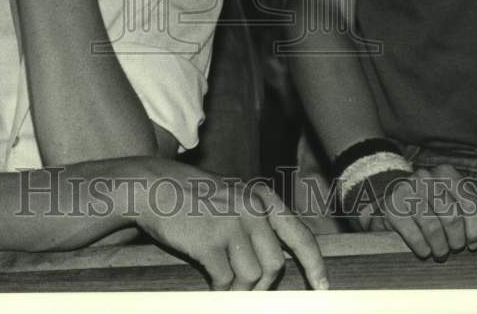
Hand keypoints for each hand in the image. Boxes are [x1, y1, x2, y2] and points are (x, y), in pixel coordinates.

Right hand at [134, 165, 327, 289]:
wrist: (154, 186)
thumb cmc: (194, 197)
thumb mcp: (234, 198)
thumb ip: (257, 223)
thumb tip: (277, 263)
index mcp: (263, 198)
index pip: (300, 235)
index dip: (315, 266)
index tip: (322, 288)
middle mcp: (252, 209)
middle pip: (276, 265)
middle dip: (263, 286)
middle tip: (247, 291)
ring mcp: (231, 224)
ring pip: (252, 277)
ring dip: (239, 290)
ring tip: (224, 284)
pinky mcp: (209, 241)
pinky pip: (225, 281)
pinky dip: (220, 290)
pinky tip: (211, 285)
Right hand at [376, 165, 476, 260]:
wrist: (395, 198)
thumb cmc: (432, 203)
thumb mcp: (456, 199)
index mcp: (446, 173)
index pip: (471, 203)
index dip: (475, 229)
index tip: (473, 244)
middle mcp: (426, 176)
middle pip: (452, 216)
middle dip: (457, 240)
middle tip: (455, 249)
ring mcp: (407, 189)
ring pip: (433, 227)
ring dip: (440, 247)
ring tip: (441, 253)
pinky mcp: (392, 206)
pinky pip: (414, 234)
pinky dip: (422, 248)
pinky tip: (425, 251)